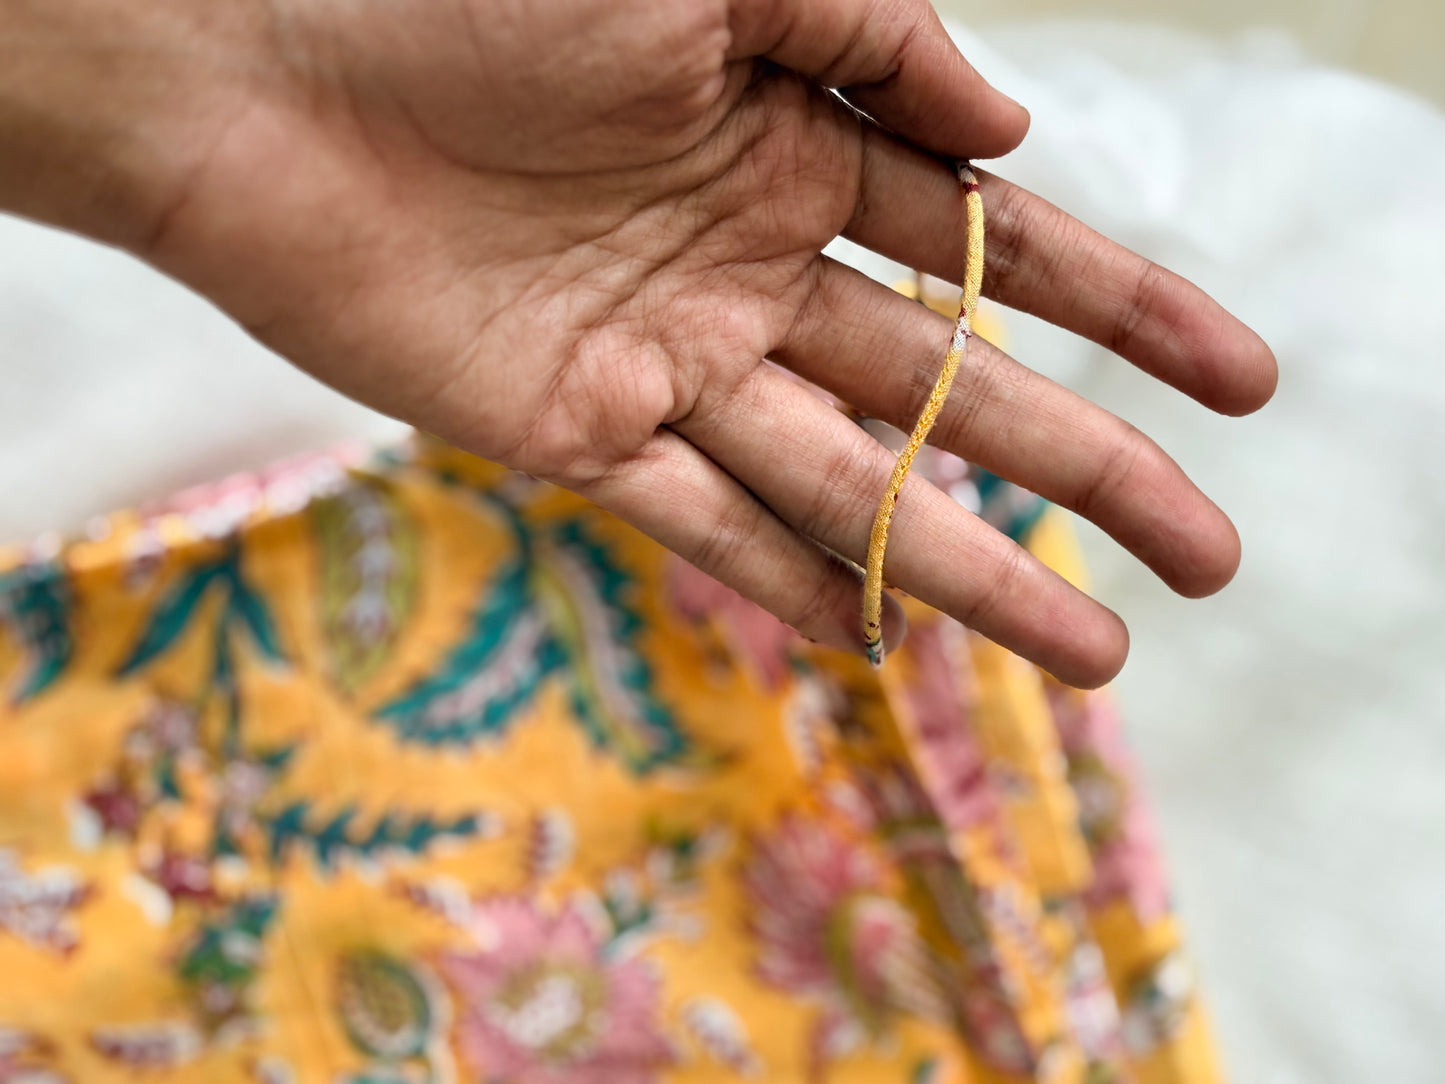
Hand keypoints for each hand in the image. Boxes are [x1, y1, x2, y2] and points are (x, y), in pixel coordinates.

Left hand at [0, 0, 1275, 686]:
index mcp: (801, 148)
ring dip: (973, 565)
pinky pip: (708, 525)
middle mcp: (755, 267)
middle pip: (956, 388)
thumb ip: (873, 27)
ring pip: (855, 481)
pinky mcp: (579, 434)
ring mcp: (674, 362)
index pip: (1001, 248)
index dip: (1128, 313)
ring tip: (1097, 652)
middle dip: (1089, 468)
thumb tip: (1009, 129)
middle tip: (1208, 555)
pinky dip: (795, 583)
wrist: (264, 64)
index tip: (1238, 381)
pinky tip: (886, 644)